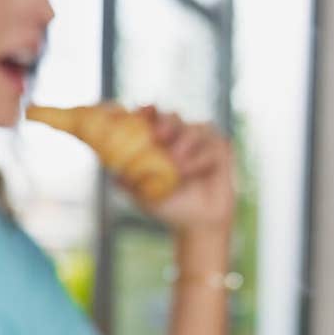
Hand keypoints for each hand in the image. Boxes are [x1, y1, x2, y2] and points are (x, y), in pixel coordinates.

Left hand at [126, 106, 235, 235]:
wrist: (198, 222)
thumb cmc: (169, 206)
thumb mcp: (144, 194)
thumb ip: (128, 181)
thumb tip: (114, 172)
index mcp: (159, 141)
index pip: (151, 118)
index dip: (144, 111)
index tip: (140, 112)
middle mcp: (179, 135)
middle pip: (172, 116)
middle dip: (164, 122)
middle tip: (158, 136)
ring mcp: (201, 139)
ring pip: (192, 129)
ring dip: (183, 146)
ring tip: (177, 169)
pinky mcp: (220, 147)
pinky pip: (210, 144)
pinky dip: (199, 158)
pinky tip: (192, 173)